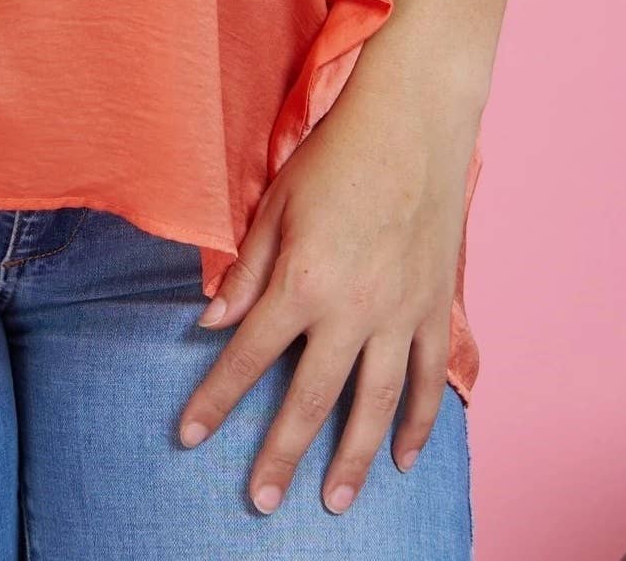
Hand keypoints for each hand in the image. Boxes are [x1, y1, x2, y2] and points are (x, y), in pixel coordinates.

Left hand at [174, 56, 477, 515]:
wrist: (412, 123)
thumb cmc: (336, 156)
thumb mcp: (277, 205)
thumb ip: (246, 270)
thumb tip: (212, 324)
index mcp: (303, 280)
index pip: (248, 354)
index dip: (215, 398)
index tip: (189, 436)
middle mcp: (353, 308)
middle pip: (310, 398)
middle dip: (281, 454)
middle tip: (261, 502)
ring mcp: (401, 313)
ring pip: (376, 405)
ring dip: (355, 459)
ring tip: (335, 501)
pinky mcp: (436, 308)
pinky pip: (430, 379)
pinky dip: (420, 422)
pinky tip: (405, 456)